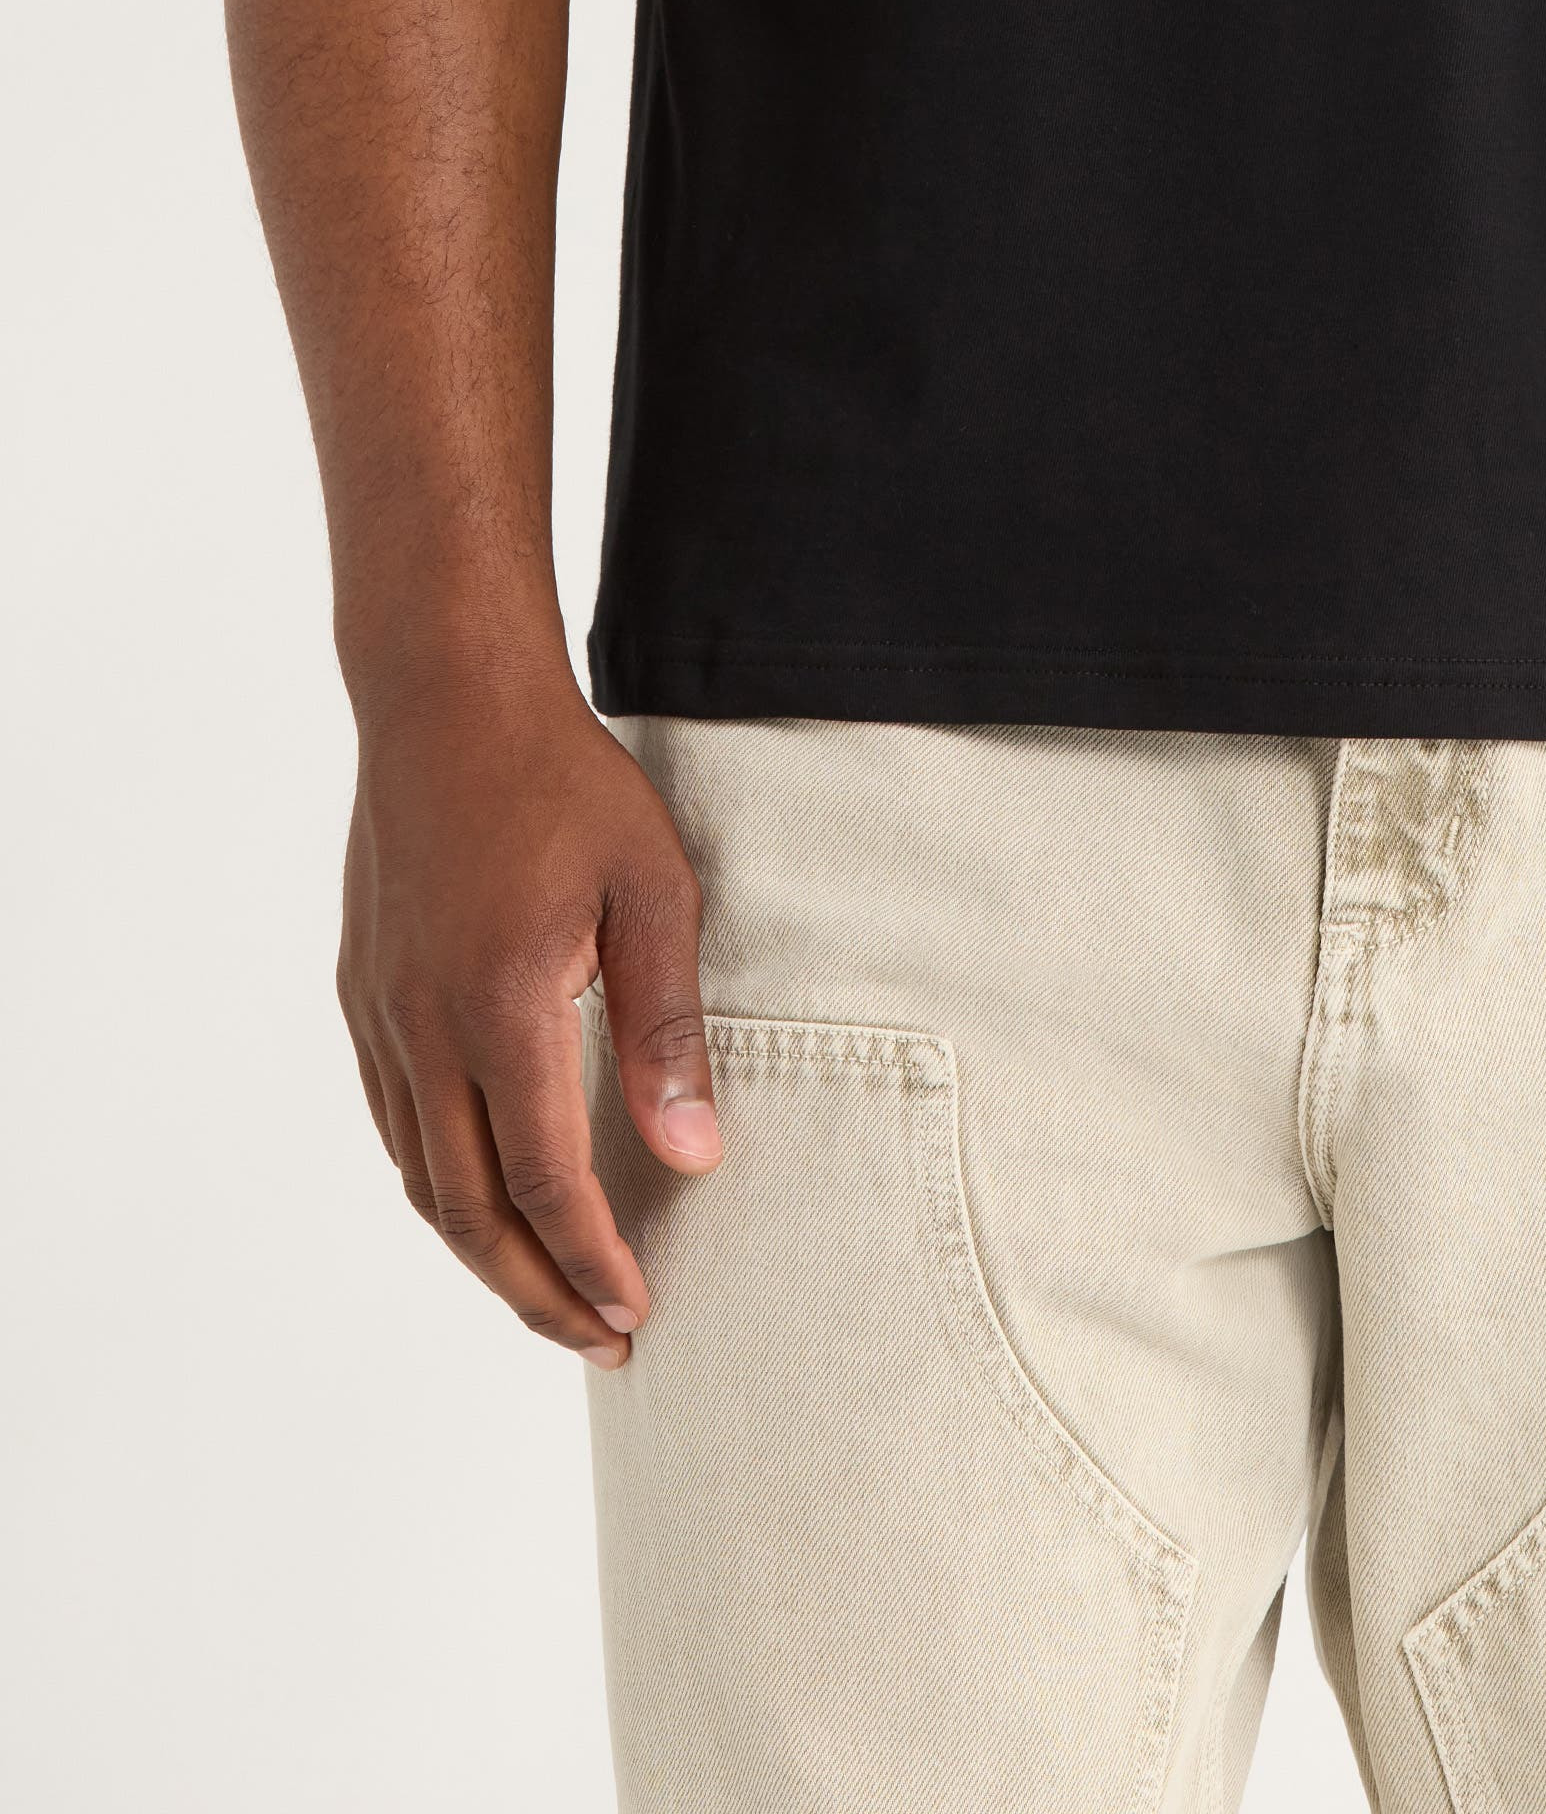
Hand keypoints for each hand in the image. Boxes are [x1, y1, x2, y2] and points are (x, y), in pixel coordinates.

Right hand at [338, 666, 719, 1364]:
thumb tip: (694, 1156)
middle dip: (536, 1290)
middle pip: (469, 1210)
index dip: (590, 1260)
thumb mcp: (652, 890)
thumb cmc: (564, 782)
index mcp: (501, 1007)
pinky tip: (484, 1196)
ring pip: (420, 1178)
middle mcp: (423, 1027)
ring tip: (550, 1291)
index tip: (635, 1313)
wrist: (446, 696)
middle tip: (601, 1339)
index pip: (545, 1181)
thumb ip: (667, 1030)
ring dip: (482, 1251)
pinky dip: (439, 1185)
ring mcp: (381, 1013)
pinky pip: (396, 1123)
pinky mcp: (362, 992)